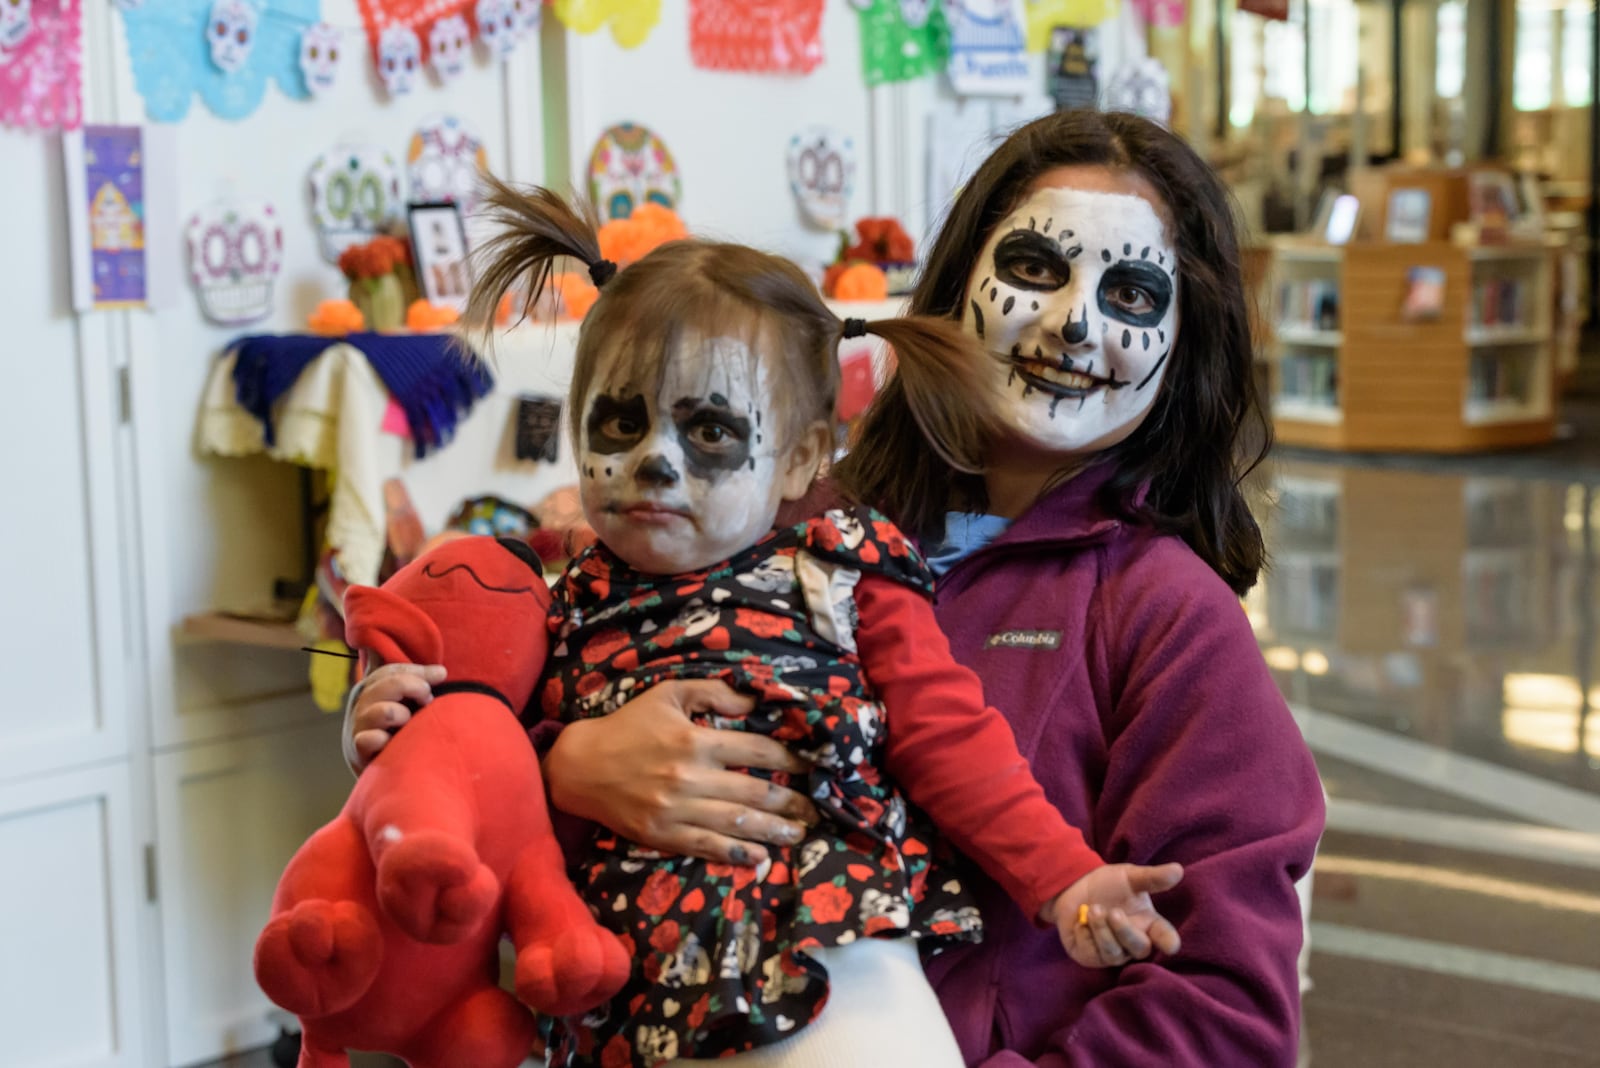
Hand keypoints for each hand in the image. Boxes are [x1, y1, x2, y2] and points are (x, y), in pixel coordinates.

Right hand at [346, 663, 446, 771]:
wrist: (380, 772)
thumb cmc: (397, 732)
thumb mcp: (405, 704)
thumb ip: (418, 684)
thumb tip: (441, 672)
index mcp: (370, 688)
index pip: (392, 670)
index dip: (418, 671)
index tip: (441, 676)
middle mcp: (361, 703)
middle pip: (389, 683)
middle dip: (416, 688)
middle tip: (427, 701)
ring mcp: (358, 726)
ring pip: (384, 711)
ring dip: (403, 715)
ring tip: (408, 725)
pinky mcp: (358, 750)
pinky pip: (371, 739)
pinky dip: (384, 739)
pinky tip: (392, 742)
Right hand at [544, 679, 817, 866]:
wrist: (580, 766)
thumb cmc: (628, 726)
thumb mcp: (668, 695)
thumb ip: (712, 693)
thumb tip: (753, 703)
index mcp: (695, 740)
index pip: (757, 750)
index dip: (789, 759)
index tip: (810, 767)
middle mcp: (690, 777)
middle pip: (755, 791)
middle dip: (791, 801)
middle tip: (816, 809)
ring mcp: (677, 810)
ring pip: (737, 823)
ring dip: (773, 830)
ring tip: (798, 834)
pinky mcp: (663, 835)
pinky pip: (707, 846)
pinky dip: (736, 853)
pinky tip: (759, 857)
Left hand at [1047, 862, 1183, 967]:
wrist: (1076, 886)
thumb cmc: (1110, 885)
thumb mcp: (1130, 877)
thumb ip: (1152, 877)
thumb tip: (1178, 870)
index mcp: (1150, 924)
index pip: (1164, 936)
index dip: (1168, 942)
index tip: (1171, 946)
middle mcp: (1134, 942)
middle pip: (1139, 948)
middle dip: (1125, 931)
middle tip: (1114, 912)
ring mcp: (1113, 952)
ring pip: (1113, 953)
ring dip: (1102, 930)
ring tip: (1093, 909)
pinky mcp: (1091, 957)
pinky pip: (1091, 954)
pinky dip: (1084, 933)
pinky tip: (1080, 922)